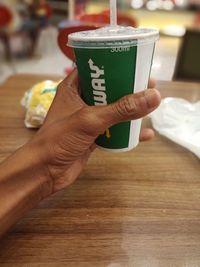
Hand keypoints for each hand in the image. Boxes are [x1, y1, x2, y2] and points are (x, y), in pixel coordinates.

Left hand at [30, 70, 160, 192]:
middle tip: (149, 84)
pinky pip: (113, 130)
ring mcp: (87, 120)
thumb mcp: (90, 119)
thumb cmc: (59, 140)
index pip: (95, 68)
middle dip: (128, 87)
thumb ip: (121, 109)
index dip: (114, 63)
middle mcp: (81, 101)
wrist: (44, 172)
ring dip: (130, 109)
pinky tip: (145, 134)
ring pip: (112, 110)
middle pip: (108, 89)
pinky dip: (128, 131)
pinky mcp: (93, 136)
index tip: (135, 62)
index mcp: (73, 88)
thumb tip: (153, 96)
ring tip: (151, 105)